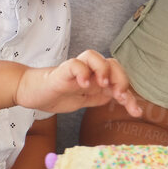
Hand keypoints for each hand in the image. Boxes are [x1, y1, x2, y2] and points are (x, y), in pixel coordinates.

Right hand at [16, 50, 143, 116]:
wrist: (31, 93)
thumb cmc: (56, 94)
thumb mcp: (83, 101)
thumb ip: (99, 97)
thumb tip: (119, 97)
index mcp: (95, 79)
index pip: (119, 79)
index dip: (130, 95)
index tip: (136, 112)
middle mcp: (87, 71)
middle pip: (112, 63)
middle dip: (121, 79)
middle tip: (120, 96)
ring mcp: (75, 70)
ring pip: (94, 56)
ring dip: (103, 69)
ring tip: (103, 85)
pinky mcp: (61, 71)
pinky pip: (75, 64)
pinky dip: (82, 72)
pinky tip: (84, 85)